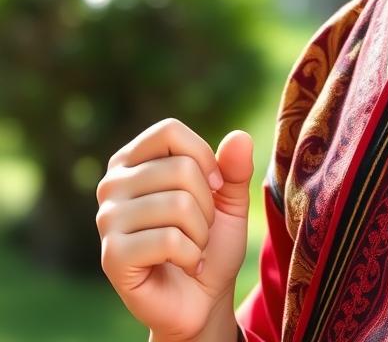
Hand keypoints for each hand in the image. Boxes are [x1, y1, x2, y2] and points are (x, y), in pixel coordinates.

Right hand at [96, 117, 253, 340]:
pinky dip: (192, 255)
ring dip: (201, 232)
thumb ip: (235, 167)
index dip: (204, 157)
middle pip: (180, 168)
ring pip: (179, 204)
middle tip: (200, 227)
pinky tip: (186, 265)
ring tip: (192, 246)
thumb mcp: (230, 197)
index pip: (169, 131)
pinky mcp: (112, 256)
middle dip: (207, 203)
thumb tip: (240, 137)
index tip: (215, 185)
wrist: (202, 297)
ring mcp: (107, 221)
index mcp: (132, 160)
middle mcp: (111, 185)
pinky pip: (170, 240)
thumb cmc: (211, 239)